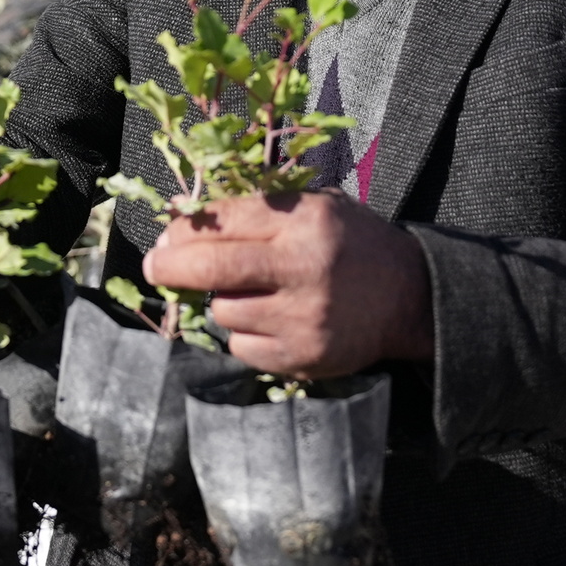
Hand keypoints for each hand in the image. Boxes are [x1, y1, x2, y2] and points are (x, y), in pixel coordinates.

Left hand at [142, 190, 432, 378]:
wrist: (409, 298)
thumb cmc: (351, 244)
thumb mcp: (315, 208)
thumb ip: (256, 210)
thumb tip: (181, 214)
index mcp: (306, 222)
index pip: (225, 220)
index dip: (184, 229)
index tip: (165, 237)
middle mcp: (303, 269)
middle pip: (211, 268)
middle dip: (171, 266)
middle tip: (156, 266)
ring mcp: (303, 318)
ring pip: (223, 311)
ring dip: (222, 301)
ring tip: (248, 292)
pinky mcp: (303, 357)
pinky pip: (242, 347)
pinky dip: (243, 334)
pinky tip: (267, 320)